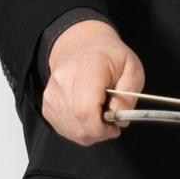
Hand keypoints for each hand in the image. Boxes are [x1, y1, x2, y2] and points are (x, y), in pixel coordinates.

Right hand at [41, 18, 146, 147]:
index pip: (85, 110)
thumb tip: (120, 118)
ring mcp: (52, 93)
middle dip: (99, 132)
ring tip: (101, 118)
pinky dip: (79, 129)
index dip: (101, 127)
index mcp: (87, 68)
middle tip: (111, 124)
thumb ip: (129, 95)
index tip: (114, 127)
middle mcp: (63, 80)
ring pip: (70, 129)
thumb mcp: (132, 69)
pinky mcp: (47, 104)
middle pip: (78, 123)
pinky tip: (89, 118)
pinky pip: (63, 127)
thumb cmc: (108, 57)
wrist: (82, 46)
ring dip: (89, 132)